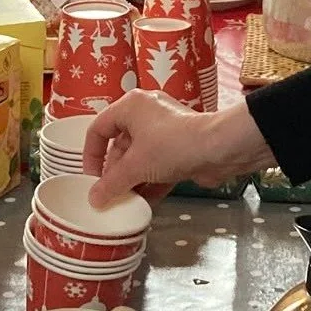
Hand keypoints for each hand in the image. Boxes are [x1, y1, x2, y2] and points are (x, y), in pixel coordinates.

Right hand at [84, 91, 276, 206]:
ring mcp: (165, 130)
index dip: (90, 155)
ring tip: (125, 202)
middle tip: (109, 195)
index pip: (98, 128)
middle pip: (120, 146)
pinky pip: (158, 166)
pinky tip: (144, 204)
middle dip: (114, 173)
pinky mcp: (180, 147)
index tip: (91, 179)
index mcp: (130, 106)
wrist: (220, 148)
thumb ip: (111, 183)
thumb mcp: (135, 166)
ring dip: (132, 181)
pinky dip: (150, 182)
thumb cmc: (171, 146)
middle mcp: (146, 113)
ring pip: (140, 158)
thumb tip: (94, 200)